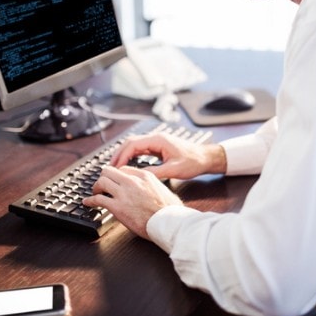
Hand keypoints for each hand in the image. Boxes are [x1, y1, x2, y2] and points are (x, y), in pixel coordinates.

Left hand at [82, 165, 182, 238]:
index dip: (116, 175)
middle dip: (103, 177)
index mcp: (144, 176)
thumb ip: (152, 185)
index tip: (113, 181)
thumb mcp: (163, 189)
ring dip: (96, 187)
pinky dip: (90, 200)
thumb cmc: (170, 210)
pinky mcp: (117, 207)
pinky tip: (88, 203)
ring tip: (95, 193)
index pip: (123, 169)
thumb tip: (150, 188)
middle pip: (109, 171)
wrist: (168, 222)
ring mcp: (123, 193)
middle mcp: (132, 181)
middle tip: (102, 185)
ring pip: (102, 181)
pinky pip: (98, 199)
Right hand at [110, 133, 226, 180]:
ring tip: (116, 167)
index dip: (122, 155)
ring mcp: (157, 142)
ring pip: (135, 145)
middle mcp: (156, 138)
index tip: (115, 166)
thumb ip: (155, 172)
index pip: (134, 144)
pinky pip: (141, 149)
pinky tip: (128, 165)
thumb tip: (139, 176)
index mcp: (158, 140)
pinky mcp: (159, 147)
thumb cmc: (193, 162)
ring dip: (124, 155)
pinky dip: (132, 156)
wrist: (205, 158)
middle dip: (119, 154)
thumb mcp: (174, 170)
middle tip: (110, 167)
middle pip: (131, 143)